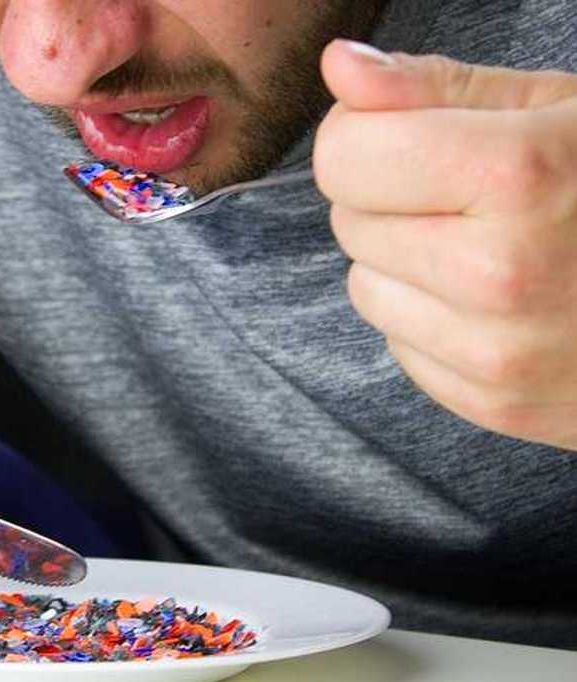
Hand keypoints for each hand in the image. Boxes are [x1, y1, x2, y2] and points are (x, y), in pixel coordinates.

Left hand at [315, 39, 576, 449]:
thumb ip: (434, 88)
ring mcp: (498, 353)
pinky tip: (504, 302)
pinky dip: (433, 319)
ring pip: (364, 287)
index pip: (343, 153)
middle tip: (479, 195)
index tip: (418, 135)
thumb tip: (339, 66)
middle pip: (348, 219)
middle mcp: (501, 274)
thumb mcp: (553, 109)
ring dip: (407, 262)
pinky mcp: (493, 403)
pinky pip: (400, 343)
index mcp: (519, 177)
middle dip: (394, 197)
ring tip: (497, 247)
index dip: (369, 134)